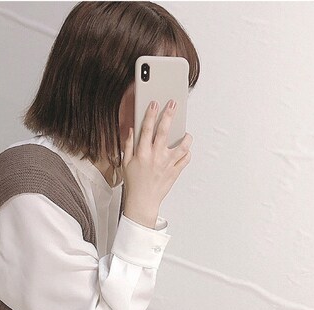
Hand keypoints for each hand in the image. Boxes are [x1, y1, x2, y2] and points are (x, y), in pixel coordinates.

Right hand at [122, 99, 192, 218]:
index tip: (154, 103)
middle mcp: (156, 157)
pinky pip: (185, 159)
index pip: (146, 128)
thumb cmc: (134, 183)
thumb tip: (132, 131)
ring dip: (186, 137)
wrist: (143, 201)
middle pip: (165, 131)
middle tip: (173, 105)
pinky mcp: (175, 172)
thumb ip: (128, 145)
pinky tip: (185, 149)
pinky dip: (187, 153)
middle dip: (169, 115)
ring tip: (186, 133)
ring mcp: (167, 164)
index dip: (150, 114)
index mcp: (142, 153)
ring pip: (181, 146)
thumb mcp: (125, 162)